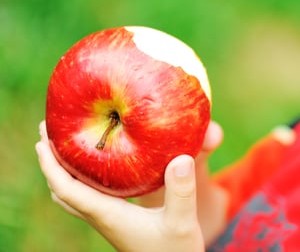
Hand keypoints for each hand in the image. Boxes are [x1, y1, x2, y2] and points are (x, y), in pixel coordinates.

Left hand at [36, 121, 205, 251]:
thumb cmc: (177, 250)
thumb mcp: (182, 221)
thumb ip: (181, 191)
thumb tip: (180, 158)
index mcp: (108, 215)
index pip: (67, 189)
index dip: (50, 165)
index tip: (42, 139)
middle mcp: (102, 217)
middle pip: (63, 190)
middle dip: (52, 163)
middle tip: (48, 134)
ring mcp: (108, 220)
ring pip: (74, 195)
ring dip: (64, 171)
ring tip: (66, 147)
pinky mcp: (117, 220)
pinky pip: (89, 197)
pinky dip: (82, 179)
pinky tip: (99, 166)